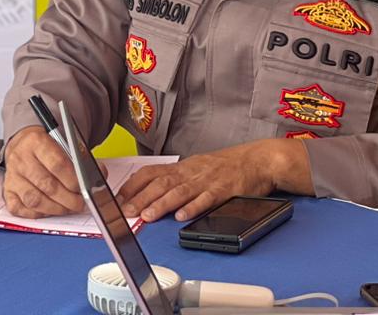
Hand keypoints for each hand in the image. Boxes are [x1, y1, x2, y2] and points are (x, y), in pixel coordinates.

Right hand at [3, 126, 85, 217]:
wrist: (23, 143)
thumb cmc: (47, 146)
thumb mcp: (63, 143)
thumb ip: (81, 158)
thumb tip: (100, 174)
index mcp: (36, 141)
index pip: (57, 164)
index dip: (73, 180)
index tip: (84, 188)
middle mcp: (21, 158)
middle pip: (47, 185)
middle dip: (68, 199)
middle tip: (80, 204)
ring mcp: (12, 176)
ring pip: (34, 199)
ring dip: (55, 208)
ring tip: (68, 208)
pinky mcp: (7, 190)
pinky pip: (19, 209)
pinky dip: (36, 213)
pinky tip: (48, 210)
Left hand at [116, 138, 310, 222]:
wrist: (258, 160)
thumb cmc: (226, 166)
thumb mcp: (197, 168)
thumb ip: (177, 179)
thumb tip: (152, 192)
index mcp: (184, 166)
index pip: (152, 172)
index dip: (134, 185)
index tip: (119, 198)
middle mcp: (192, 171)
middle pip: (162, 183)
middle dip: (141, 198)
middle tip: (127, 211)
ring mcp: (208, 180)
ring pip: (180, 191)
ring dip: (162, 204)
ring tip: (148, 216)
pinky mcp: (224, 189)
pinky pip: (207, 199)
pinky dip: (194, 207)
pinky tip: (182, 216)